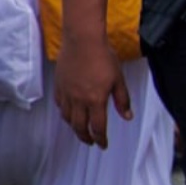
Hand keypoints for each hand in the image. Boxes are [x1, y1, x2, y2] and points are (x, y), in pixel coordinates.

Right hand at [54, 31, 130, 148]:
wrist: (82, 40)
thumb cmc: (102, 57)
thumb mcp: (118, 79)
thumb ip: (122, 100)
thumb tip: (127, 116)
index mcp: (96, 100)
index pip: (98, 127)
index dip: (100, 139)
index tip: (103, 144)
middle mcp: (79, 100)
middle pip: (79, 126)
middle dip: (85, 137)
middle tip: (90, 142)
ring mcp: (66, 93)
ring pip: (67, 117)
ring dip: (74, 126)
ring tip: (79, 129)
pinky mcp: (58, 85)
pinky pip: (60, 104)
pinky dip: (64, 112)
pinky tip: (68, 111)